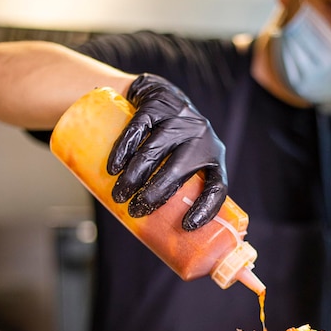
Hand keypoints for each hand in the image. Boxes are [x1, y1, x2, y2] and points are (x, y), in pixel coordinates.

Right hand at [107, 74, 227, 230]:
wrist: (156, 93)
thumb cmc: (171, 142)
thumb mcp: (185, 161)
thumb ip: (178, 189)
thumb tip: (160, 237)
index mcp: (214, 156)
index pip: (217, 186)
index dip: (206, 208)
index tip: (186, 227)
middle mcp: (201, 136)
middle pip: (179, 170)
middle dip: (154, 194)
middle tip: (135, 211)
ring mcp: (179, 117)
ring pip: (155, 151)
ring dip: (134, 176)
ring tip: (119, 195)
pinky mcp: (157, 103)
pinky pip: (139, 129)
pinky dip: (123, 151)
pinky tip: (113, 168)